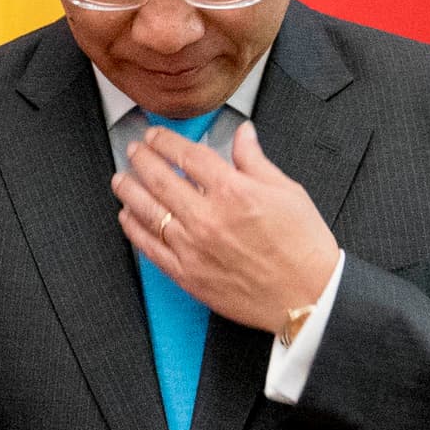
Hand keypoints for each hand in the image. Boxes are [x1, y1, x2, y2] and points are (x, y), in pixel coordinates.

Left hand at [119, 124, 338, 336]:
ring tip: (121, 179)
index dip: (166, 141)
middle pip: (161, 179)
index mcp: (233, 192)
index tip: (156, 136)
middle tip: (134, 151)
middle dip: (142, 160)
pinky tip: (127, 217)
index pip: (188, 155)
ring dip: (129, 191)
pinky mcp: (188, 275)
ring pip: (148, 211)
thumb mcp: (287, 191)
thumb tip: (243, 134)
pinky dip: (134, 229)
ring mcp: (194, 247)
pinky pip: (150, 248)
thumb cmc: (303, 246)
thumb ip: (255, 160)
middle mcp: (208, 218)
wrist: (309, 295)